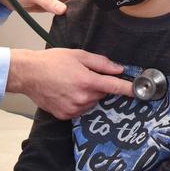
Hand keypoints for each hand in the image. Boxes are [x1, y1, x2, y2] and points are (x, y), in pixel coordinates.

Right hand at [7, 48, 133, 119]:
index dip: (129, 89)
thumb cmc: (52, 61)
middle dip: (97, 85)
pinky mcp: (65, 115)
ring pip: (91, 102)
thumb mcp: (78, 55)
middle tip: (83, 75)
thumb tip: (118, 68)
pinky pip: (79, 109)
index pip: (114, 86)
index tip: (141, 92)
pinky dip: (77, 101)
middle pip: (101, 94)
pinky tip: (66, 92)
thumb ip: (100, 63)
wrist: (28, 74)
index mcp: (87, 81)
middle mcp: (82, 98)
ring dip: (87, 94)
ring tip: (71, 83)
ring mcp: (73, 109)